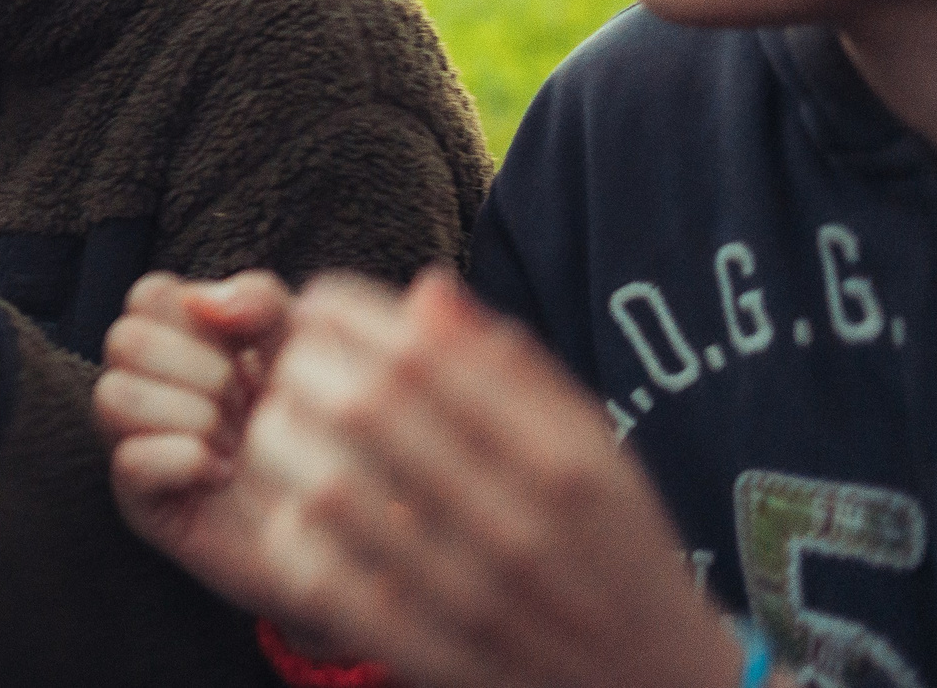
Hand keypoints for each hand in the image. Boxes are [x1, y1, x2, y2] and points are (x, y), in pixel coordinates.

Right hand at [93, 270, 297, 616]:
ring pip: (113, 396)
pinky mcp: (138, 502)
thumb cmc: (318, 424)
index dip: (202, 321)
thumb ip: (259, 300)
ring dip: (191, 417)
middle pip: (125, 340)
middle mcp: (144, 385)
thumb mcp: (303, 344)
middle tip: (244, 407)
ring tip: (233, 444)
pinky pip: (130, 460)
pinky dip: (185, 461)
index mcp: (174, 338)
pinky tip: (221, 476)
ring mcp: (134, 441)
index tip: (245, 354)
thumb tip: (202, 301)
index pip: (147, 294)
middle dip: (202, 372)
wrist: (341, 518)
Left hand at [209, 271, 740, 687]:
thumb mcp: (595, 449)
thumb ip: (514, 369)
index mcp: (562, 462)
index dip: (347, 314)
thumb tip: (426, 289)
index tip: (320, 303)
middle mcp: (520, 525)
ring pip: (331, 492)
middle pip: (367, 411)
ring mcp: (473, 599)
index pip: (424, 357)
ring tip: (277, 424)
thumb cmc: (616, 546)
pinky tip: (292, 508)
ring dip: (283, 444)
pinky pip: (327, 584)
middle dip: (303, 367)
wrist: (658, 684)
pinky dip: (292, 535)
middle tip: (285, 359)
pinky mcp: (432, 657)